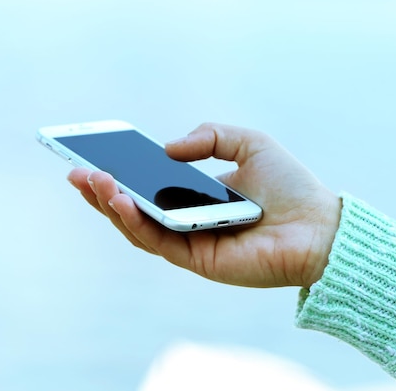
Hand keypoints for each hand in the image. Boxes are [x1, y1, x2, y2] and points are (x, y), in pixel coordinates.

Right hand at [67, 123, 340, 287]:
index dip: (122, 171)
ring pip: (138, 227)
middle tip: (76, 170)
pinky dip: (134, 221)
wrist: (319, 226)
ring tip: (89, 180)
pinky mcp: (197, 260)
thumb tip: (166, 147)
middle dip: (103, 190)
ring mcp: (190, 242)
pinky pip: (157, 241)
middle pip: (136, 208)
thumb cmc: (290, 185)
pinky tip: (119, 199)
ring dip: (110, 205)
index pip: (150, 185)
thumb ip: (208, 135)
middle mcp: (189, 220)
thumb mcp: (248, 142)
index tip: (94, 154)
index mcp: (198, 195)